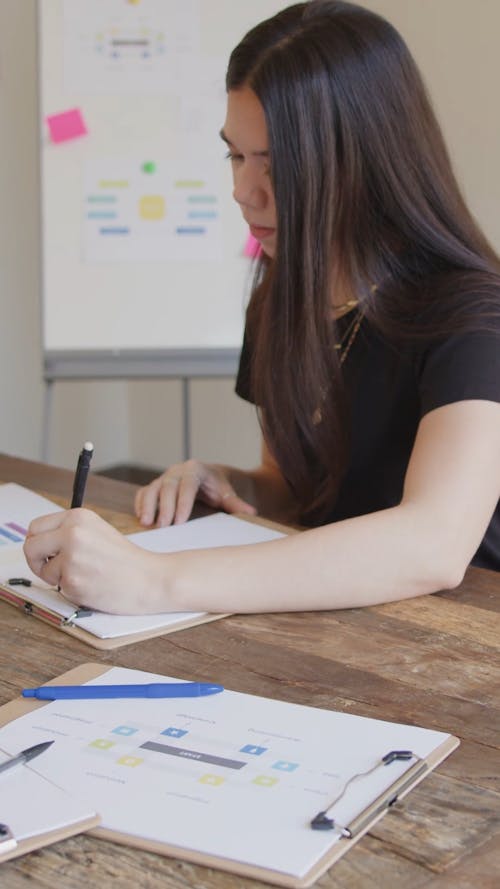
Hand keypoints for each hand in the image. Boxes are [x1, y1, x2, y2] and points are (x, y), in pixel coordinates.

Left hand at [24, 509, 165, 613]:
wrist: (150, 578)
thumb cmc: (126, 559)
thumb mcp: (97, 531)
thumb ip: (69, 532)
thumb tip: (38, 542)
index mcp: (78, 517)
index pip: (35, 528)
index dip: (38, 542)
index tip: (46, 552)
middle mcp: (72, 533)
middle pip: (30, 547)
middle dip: (37, 561)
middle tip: (52, 568)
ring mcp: (72, 558)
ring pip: (44, 570)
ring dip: (58, 577)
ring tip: (85, 575)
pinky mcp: (73, 581)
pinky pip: (58, 587)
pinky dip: (72, 589)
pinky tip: (92, 584)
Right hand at [134, 459, 256, 525]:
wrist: (207, 476)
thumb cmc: (216, 486)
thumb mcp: (226, 493)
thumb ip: (235, 503)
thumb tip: (251, 513)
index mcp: (196, 469)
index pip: (188, 485)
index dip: (183, 503)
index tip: (180, 521)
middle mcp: (177, 471)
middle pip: (168, 486)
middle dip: (164, 507)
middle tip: (163, 527)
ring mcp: (164, 477)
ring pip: (152, 488)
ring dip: (148, 505)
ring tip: (146, 523)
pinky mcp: (155, 485)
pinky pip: (144, 492)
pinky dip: (141, 504)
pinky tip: (141, 518)